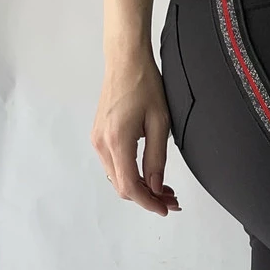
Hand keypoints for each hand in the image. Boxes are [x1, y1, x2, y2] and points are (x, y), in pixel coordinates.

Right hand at [91, 51, 180, 215]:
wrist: (125, 61)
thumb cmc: (143, 84)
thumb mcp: (160, 124)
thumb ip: (157, 159)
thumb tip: (156, 187)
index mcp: (117, 141)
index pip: (130, 186)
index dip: (148, 203)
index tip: (165, 209)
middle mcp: (102, 143)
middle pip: (122, 187)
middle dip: (147, 198)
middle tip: (171, 200)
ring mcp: (98, 140)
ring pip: (118, 179)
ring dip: (140, 188)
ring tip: (164, 189)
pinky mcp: (99, 136)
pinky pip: (114, 166)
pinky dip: (131, 175)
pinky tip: (149, 175)